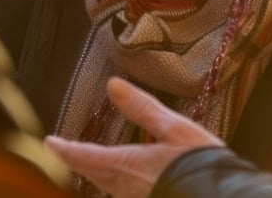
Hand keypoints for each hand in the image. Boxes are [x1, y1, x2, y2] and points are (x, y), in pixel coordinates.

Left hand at [44, 77, 223, 197]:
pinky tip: (126, 178)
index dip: (64, 149)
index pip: (84, 156)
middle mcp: (124, 189)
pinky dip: (118, 182)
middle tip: (66, 152)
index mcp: (125, 165)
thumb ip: (142, 108)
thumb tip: (114, 85)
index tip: (49, 142)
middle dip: (78, 162)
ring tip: (92, 162)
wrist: (223, 197)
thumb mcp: (173, 128)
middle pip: (92, 174)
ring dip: (97, 173)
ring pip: (108, 186)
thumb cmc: (199, 162)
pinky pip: (125, 193)